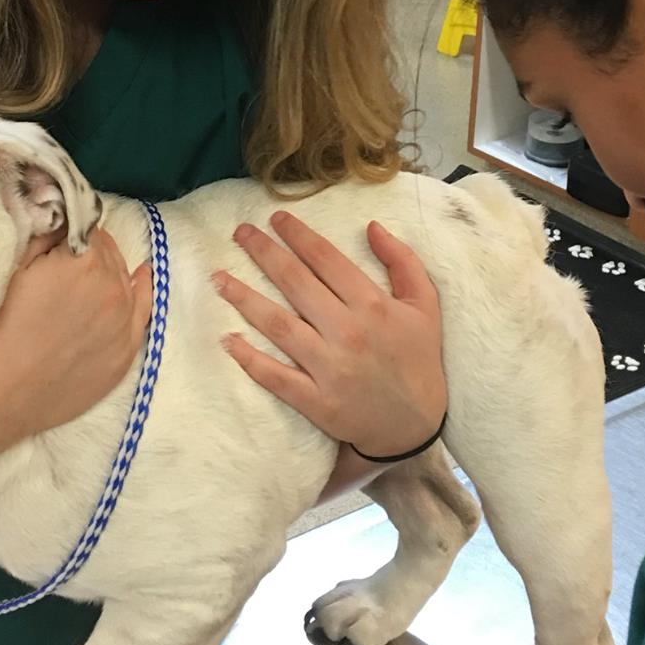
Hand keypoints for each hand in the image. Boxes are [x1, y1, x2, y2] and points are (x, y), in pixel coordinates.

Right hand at [0, 230, 150, 475]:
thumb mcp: (14, 266)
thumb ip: (45, 235)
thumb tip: (60, 215)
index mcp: (85, 259)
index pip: (86, 227)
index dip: (69, 232)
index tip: (55, 241)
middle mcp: (114, 286)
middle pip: (108, 252)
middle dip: (88, 252)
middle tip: (62, 265)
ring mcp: (125, 322)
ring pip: (124, 278)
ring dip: (108, 273)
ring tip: (85, 280)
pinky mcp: (126, 353)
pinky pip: (143, 310)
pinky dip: (140, 291)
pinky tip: (140, 278)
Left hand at [214, 214, 446, 457]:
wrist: (415, 425)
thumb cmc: (418, 358)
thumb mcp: (425, 305)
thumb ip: (402, 261)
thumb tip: (371, 226)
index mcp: (372, 305)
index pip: (326, 260)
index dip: (298, 235)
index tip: (275, 219)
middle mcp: (347, 333)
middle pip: (296, 283)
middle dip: (264, 253)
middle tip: (240, 233)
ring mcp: (329, 369)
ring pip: (278, 325)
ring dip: (245, 299)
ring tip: (219, 278)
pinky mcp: (316, 401)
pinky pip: (275, 377)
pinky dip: (250, 359)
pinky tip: (228, 340)